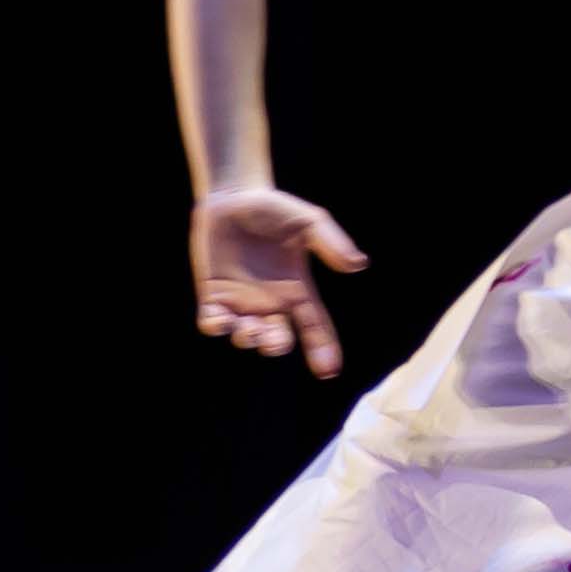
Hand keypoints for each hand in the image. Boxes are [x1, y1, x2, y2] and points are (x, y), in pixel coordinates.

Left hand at [191, 186, 370, 378]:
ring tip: (249, 328)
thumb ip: (331, 243)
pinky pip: (213, 323)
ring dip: (248, 338)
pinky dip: (217, 327)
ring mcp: (240, 301)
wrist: (232, 199)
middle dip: (277, 345)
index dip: (323, 350)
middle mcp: (270, 302)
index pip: (315, 326)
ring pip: (246, 336)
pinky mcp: (212, 296)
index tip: (328, 372)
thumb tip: (358, 266)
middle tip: (275, 339)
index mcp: (297, 289)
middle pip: (279, 338)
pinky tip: (220, 320)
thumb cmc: (275, 209)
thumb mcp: (309, 222)